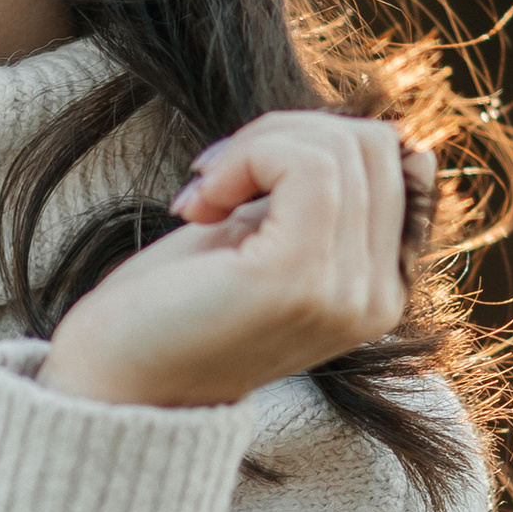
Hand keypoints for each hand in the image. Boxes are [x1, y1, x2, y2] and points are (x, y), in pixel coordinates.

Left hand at [41, 112, 435, 409]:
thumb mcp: (263, 234)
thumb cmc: (177, 304)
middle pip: (373, 145)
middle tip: (213, 177)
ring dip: (254, 145)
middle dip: (283, 134)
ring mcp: (346, 293)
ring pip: (338, 148)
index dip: (315, 139)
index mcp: (381, 287)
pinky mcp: (300, 279)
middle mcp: (378, 298)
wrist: (116, 382)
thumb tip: (365, 129)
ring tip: (203, 195)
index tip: (242, 174)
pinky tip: (199, 202)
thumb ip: (319, 194)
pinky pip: (306, 165)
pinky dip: (246, 156)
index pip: (397, 160)